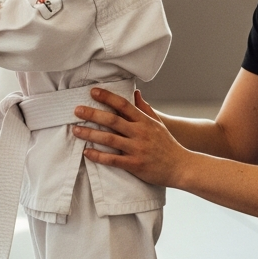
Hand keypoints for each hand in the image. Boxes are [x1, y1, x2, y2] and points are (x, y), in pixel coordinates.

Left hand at [72, 88, 189, 186]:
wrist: (182, 167)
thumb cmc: (168, 145)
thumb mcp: (159, 124)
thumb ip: (145, 109)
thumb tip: (136, 93)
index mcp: (144, 121)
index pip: (123, 105)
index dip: (107, 97)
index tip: (92, 92)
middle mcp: (140, 133)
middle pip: (112, 120)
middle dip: (93, 114)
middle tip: (76, 110)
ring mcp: (137, 149)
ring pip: (109, 139)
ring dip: (90, 134)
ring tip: (75, 130)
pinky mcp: (135, 165)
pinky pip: (113, 159)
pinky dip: (98, 155)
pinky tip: (86, 152)